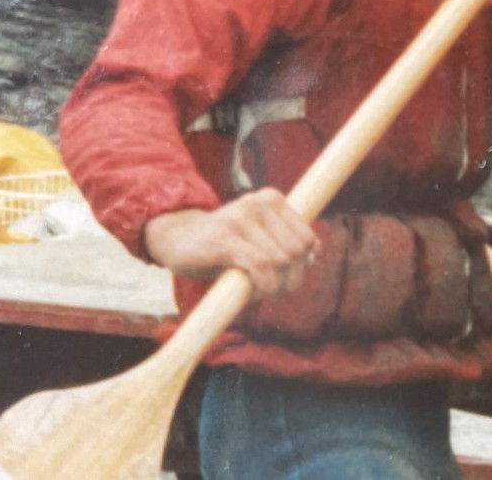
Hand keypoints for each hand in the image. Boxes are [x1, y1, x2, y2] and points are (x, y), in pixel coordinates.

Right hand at [142, 188, 318, 297]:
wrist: (176, 238)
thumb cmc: (223, 241)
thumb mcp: (259, 234)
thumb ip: (286, 239)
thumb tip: (315, 253)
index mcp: (272, 199)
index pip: (307, 238)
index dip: (302, 264)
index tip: (286, 276)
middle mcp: (259, 203)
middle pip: (296, 252)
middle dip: (290, 279)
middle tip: (270, 289)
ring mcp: (241, 219)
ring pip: (280, 260)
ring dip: (274, 286)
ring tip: (257, 290)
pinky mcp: (224, 239)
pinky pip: (260, 266)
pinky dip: (262, 286)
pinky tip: (250, 291)